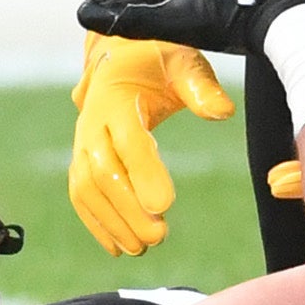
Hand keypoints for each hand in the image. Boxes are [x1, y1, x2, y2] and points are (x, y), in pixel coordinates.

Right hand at [69, 34, 234, 255]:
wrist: (121, 57)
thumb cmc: (160, 62)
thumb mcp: (185, 63)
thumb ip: (201, 88)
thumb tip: (223, 111)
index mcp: (117, 97)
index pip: (128, 140)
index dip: (144, 172)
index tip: (165, 204)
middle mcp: (92, 123)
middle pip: (103, 171)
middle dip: (128, 208)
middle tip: (158, 237)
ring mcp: (82, 143)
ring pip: (87, 188)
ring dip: (112, 222)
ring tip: (142, 248)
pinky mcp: (81, 161)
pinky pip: (81, 195)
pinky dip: (97, 222)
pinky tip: (119, 247)